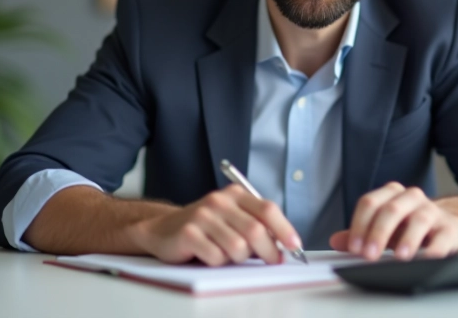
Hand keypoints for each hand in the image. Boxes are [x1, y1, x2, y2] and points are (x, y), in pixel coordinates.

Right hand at [128, 185, 301, 265]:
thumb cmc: (205, 227)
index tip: (295, 245)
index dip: (284, 228)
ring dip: (237, 258)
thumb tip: (284, 246)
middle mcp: (219, 201)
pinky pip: (216, 257)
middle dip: (269, 251)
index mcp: (235, 195)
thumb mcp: (232, 219)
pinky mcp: (188, 233)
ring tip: (228, 254)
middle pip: (255, 230)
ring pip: (237, 248)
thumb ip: (256, 227)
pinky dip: (217, 263)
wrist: (162, 229)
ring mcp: (203, 215)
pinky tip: (208, 255)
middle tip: (273, 261)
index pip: (267, 209)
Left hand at [329, 182, 457, 260]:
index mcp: (391, 195)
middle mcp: (411, 198)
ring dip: (407, 239)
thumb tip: (335, 241)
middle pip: (391, 209)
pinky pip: (443, 236)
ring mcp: (432, 211)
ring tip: (399, 258)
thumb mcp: (383, 229)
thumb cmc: (409, 228)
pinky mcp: (450, 228)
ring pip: (419, 219)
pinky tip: (426, 260)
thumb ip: (359, 234)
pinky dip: (434, 249)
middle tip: (369, 255)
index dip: (359, 225)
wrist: (447, 226)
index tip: (354, 247)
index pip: (370, 203)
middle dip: (378, 233)